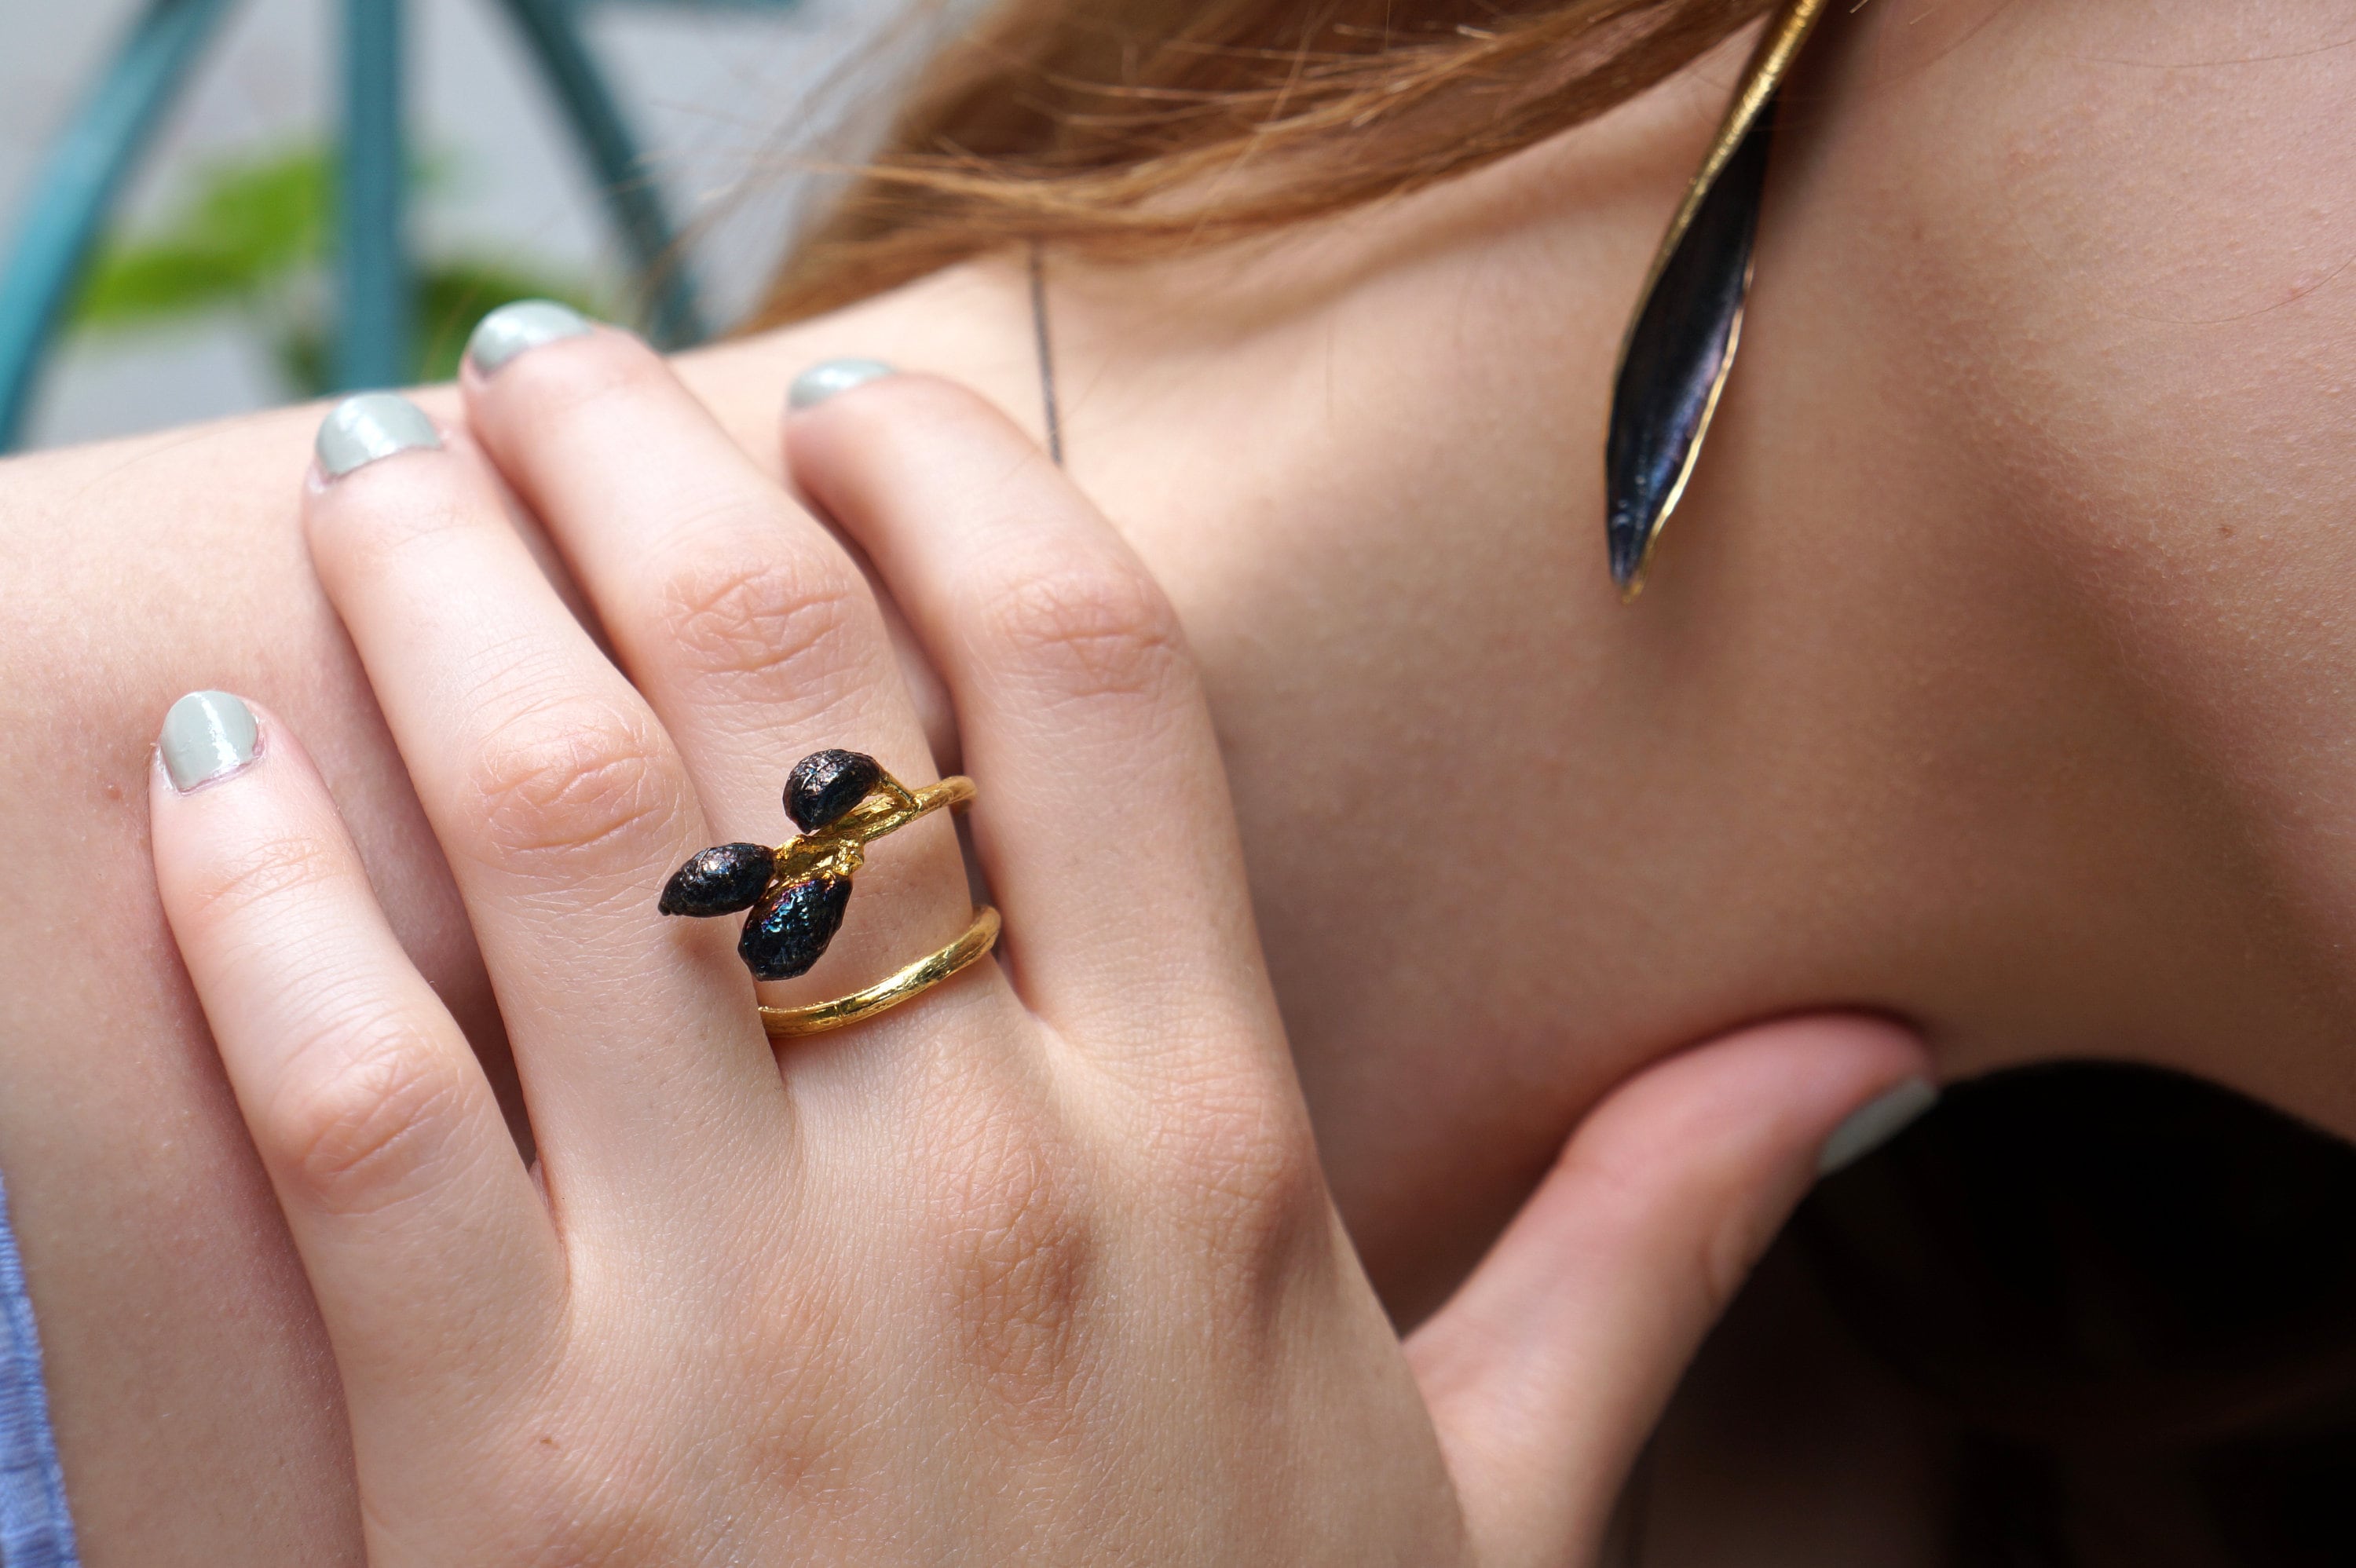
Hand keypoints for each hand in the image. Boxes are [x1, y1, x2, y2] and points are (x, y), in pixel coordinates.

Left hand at [146, 324, 1927, 1564]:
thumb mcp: (1491, 1494)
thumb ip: (1647, 1240)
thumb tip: (1855, 1043)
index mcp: (1217, 1160)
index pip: (1091, 675)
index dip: (954, 479)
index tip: (845, 403)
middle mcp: (990, 1200)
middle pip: (788, 687)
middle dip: (637, 466)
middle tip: (532, 372)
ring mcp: (729, 1339)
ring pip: (550, 830)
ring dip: (427, 601)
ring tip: (365, 484)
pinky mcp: (491, 1487)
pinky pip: (330, 1105)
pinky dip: (240, 906)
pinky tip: (197, 780)